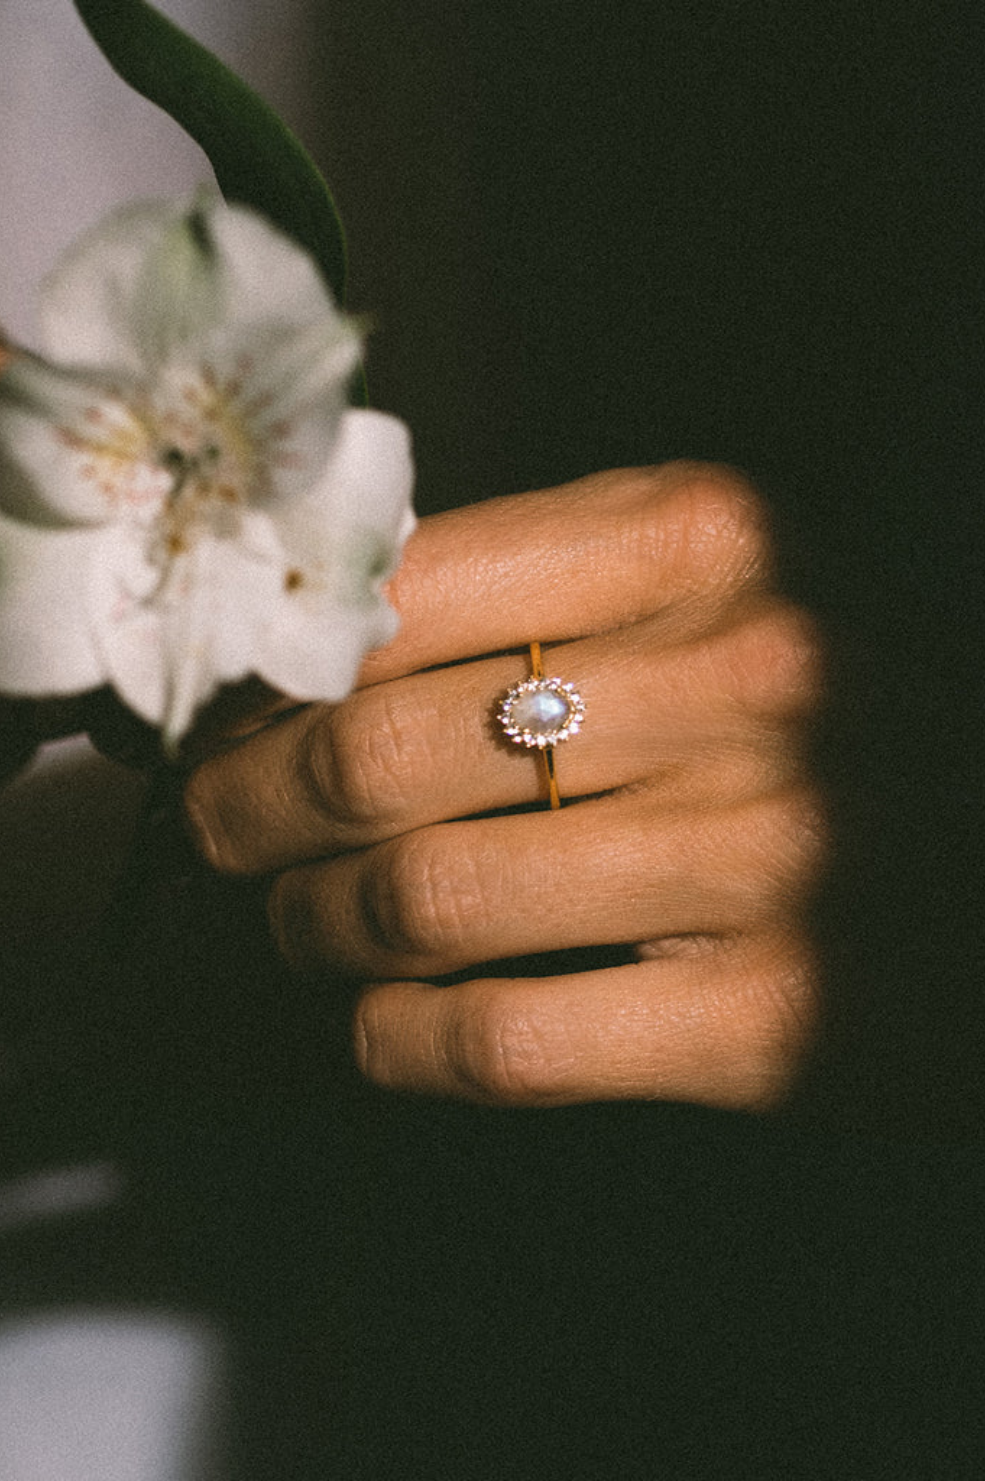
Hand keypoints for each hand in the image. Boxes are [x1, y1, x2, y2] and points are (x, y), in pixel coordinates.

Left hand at [184, 464, 824, 1110]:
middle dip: (254, 801)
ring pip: (420, 902)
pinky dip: (399, 1042)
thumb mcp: (739, 579)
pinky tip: (383, 1025)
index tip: (232, 703)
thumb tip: (329, 636)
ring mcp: (762, 860)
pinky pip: (503, 1043)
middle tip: (226, 824)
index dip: (275, 660)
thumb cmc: (862, 706)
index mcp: (712, 540)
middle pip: (379, 751)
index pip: (401, 590)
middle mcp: (741, 683)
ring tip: (302, 921)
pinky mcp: (775, 1025)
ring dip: (316, 923)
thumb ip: (553, 578)